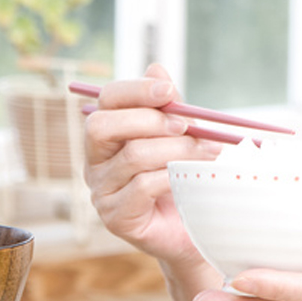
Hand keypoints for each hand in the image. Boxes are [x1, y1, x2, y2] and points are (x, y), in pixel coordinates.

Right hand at [83, 64, 222, 270]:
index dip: (136, 90)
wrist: (196, 231)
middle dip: (149, 120)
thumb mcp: (180, 136)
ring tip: (207, 151)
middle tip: (186, 125)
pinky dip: (173, 176)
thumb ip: (168, 107)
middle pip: (103, 126)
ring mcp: (101, 192)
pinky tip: (193, 177)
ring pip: (132, 156)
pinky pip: (143, 186)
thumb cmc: (185, 179)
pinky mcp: (116, 217)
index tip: (170, 91)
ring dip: (175, 149)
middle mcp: (94, 162)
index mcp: (107, 136)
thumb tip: (157, 68)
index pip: (107, 101)